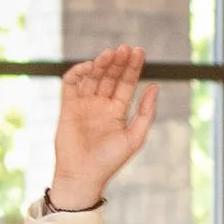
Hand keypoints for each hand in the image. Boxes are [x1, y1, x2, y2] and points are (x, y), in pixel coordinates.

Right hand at [50, 45, 158, 207]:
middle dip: (118, 62)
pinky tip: (90, 66)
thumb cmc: (111, 160)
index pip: (126, 84)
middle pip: (110, 76)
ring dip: (101, 64)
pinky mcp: (67, 106)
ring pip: (92, 77)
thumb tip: (156, 86)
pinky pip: (71, 84)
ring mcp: (83, 104)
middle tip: (126, 48)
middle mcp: (100, 105)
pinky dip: (78, 72)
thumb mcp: (135, 136)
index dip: (132, 68)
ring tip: (112, 53)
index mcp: (117, 111)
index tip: (139, 52)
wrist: (84, 175)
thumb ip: (146, 112)